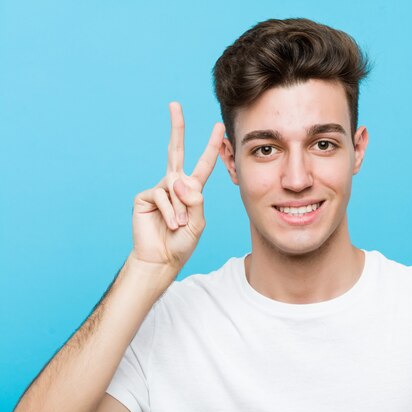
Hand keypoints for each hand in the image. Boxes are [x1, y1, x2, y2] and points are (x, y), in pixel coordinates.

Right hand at [131, 102, 224, 270]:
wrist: (161, 259)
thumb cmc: (181, 242)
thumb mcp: (198, 222)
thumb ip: (195, 201)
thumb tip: (179, 180)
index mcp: (192, 190)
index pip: (203, 164)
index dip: (211, 146)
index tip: (218, 127)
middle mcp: (174, 185)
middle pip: (176, 150)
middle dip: (176, 127)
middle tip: (174, 104)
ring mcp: (159, 188)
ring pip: (175, 186)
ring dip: (179, 209)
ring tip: (177, 225)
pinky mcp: (144, 196)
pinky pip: (162, 195)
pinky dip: (168, 211)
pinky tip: (168, 223)